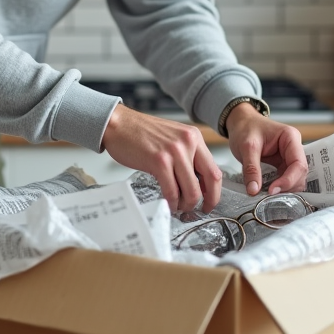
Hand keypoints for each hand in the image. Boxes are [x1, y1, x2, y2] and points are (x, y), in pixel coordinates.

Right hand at [101, 104, 222, 213]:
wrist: (118, 123)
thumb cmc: (141, 133)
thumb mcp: (172, 138)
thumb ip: (187, 156)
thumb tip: (197, 183)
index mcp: (193, 137)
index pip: (215, 170)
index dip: (214, 192)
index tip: (209, 202)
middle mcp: (187, 142)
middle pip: (208, 182)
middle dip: (202, 202)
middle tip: (194, 209)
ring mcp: (174, 151)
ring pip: (191, 191)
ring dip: (185, 205)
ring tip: (177, 206)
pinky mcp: (159, 161)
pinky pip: (172, 191)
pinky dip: (171, 202)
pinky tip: (167, 203)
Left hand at [225, 102, 307, 195]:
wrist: (240, 123)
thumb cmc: (245, 128)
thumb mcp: (246, 146)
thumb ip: (251, 168)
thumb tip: (254, 190)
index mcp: (290, 138)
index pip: (298, 163)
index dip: (288, 180)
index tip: (272, 190)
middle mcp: (293, 148)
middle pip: (300, 173)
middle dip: (287, 187)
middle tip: (270, 195)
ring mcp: (288, 157)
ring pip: (294, 179)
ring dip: (284, 189)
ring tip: (268, 195)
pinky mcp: (281, 165)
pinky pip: (285, 180)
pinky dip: (279, 188)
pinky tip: (269, 192)